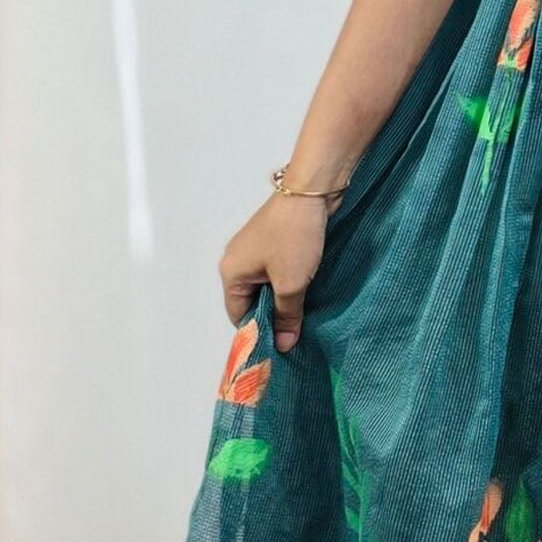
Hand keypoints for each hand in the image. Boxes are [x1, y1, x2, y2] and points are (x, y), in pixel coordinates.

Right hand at [219, 192, 335, 350]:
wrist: (311, 193)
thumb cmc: (295, 238)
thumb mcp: (291, 284)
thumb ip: (286, 316)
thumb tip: (283, 345)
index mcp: (230, 273)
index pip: (237, 315)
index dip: (258, 333)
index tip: (280, 347)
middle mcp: (236, 261)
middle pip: (250, 302)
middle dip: (273, 317)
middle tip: (295, 334)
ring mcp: (254, 250)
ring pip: (266, 287)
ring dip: (283, 299)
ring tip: (303, 315)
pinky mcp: (272, 241)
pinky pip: (275, 272)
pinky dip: (288, 283)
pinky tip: (306, 291)